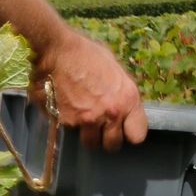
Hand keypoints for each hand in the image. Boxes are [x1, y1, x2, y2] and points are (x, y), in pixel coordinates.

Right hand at [34, 29, 146, 151]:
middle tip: (100, 129)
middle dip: (107, 139)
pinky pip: (70, 131)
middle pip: (113, 145)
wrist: (58, 50)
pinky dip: (68, 125)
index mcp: (128, 99)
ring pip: (91, 143)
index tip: (123, 129)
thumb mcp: (116, 72)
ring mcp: (89, 119)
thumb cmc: (88, 55)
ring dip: (87, 135)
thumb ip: (121, 95)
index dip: (129, 133)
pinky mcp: (67, 121)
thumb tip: (121, 108)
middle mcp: (111, 113)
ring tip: (82, 121)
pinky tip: (66, 110)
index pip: (137, 135)